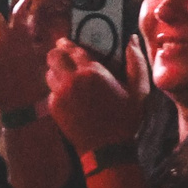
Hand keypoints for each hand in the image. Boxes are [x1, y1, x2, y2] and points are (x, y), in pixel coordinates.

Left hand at [44, 39, 144, 153]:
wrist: (107, 149)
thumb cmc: (125, 120)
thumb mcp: (139, 90)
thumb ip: (136, 62)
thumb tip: (131, 38)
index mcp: (93, 72)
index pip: (72, 48)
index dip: (67, 43)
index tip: (67, 42)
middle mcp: (73, 80)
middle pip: (53, 56)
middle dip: (57, 54)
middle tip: (63, 57)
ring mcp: (61, 95)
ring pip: (48, 73)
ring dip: (56, 71)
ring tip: (65, 76)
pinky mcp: (54, 108)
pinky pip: (50, 91)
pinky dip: (56, 90)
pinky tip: (68, 95)